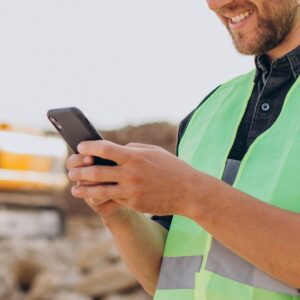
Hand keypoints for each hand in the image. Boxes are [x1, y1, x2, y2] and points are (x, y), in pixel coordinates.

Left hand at [68, 140, 202, 215]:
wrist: (189, 191)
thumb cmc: (171, 168)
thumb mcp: (153, 152)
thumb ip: (133, 149)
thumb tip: (115, 149)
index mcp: (135, 156)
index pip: (104, 148)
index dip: (89, 146)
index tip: (80, 147)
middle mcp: (130, 173)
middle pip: (96, 170)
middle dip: (79, 170)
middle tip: (71, 170)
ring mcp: (131, 190)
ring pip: (100, 190)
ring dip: (84, 189)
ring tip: (74, 189)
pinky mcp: (134, 204)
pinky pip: (114, 199)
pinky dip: (103, 197)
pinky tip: (94, 196)